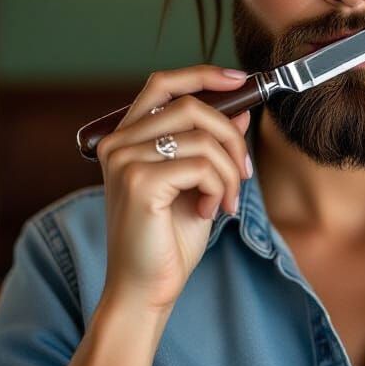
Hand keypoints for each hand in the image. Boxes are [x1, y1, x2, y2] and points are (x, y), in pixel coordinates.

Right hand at [94, 65, 252, 313]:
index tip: (240, 81)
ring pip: (203, 138)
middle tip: (245, 174)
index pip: (162, 85)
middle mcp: (119, 145)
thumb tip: (242, 111)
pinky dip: (219, 188)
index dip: (202, 75)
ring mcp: (125, 161)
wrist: (146, 290)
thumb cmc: (168, 240)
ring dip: (229, 172)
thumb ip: (212, 145)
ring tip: (224, 202)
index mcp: (127, 140)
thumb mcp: (198, 184)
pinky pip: (202, 165)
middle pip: (191, 106)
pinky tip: (209, 212)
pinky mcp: (139, 182)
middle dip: (231, 138)